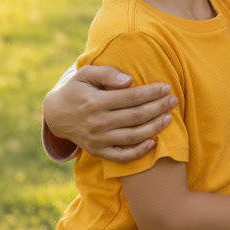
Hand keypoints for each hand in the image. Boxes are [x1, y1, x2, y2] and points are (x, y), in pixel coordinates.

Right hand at [43, 65, 177, 161]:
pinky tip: (153, 143)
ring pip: (132, 136)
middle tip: (173, 100)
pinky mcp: (98, 151)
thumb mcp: (85, 74)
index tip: (166, 87)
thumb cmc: (76, 89)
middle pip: (135, 117)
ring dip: (154, 128)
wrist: (56, 115)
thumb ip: (107, 74)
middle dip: (158, 108)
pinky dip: (138, 152)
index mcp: (95, 102)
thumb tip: (129, 80)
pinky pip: (121, 156)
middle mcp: (97, 123)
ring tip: (169, 118)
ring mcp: (98, 140)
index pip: (131, 98)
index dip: (151, 93)